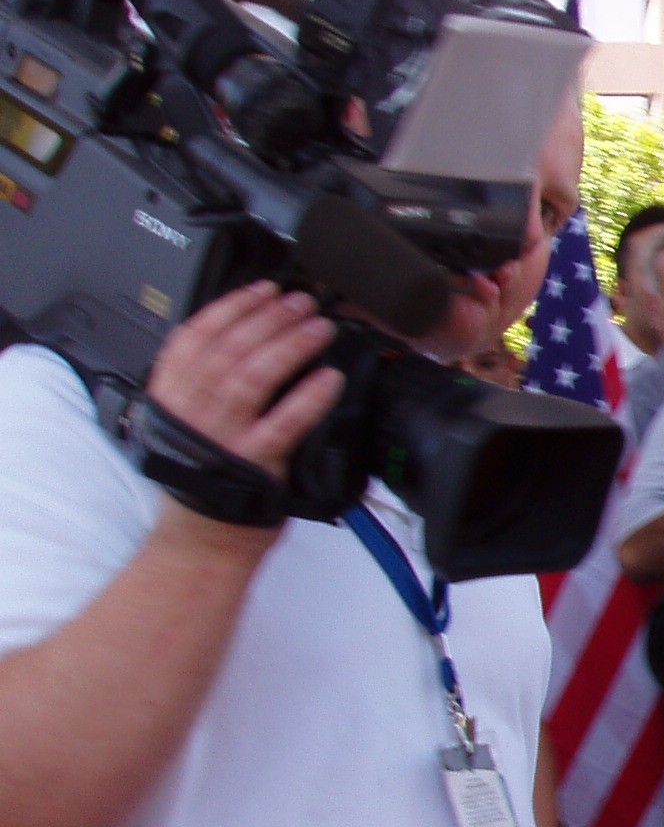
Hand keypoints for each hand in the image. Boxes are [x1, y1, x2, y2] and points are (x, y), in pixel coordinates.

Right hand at [145, 282, 344, 487]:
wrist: (201, 537)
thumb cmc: (201, 476)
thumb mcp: (184, 421)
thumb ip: (204, 382)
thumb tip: (250, 335)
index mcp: (170, 395)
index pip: (194, 336)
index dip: (232, 306)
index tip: (264, 289)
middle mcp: (191, 412)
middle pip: (230, 349)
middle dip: (270, 317)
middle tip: (303, 301)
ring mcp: (221, 437)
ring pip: (254, 377)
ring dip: (291, 345)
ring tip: (320, 327)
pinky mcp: (252, 462)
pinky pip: (285, 423)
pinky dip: (309, 397)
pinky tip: (330, 377)